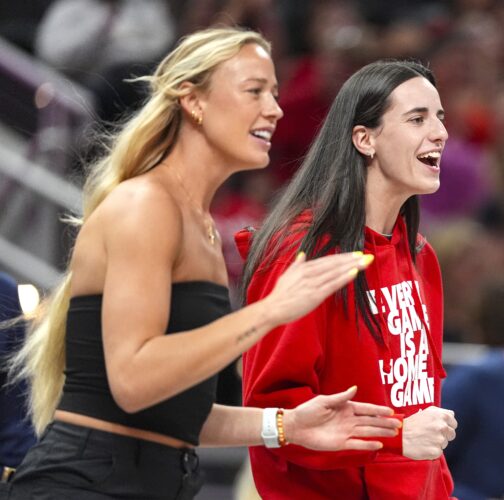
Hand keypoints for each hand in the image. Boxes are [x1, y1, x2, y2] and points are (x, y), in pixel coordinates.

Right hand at [264, 252, 372, 325]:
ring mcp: (312, 283)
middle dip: (351, 259)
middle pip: (334, 264)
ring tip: (364, 262)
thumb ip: (296, 264)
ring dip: (351, 266)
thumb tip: (302, 255)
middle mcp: (309, 273)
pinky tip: (354, 273)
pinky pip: (332, 284)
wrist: (272, 309)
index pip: (327, 260)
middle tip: (366, 255)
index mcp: (304, 268)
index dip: (342, 257)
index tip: (355, 254)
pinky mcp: (315, 295)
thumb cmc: (279, 295)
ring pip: (335, 272)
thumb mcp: (287, 275)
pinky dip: (344, 278)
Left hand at [284, 386, 400, 450]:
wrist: (296, 427)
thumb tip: (355, 388)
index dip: (378, 410)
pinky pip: (358, 444)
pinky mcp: (341, 443)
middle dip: (384, 422)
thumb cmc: (308, 411)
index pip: (366, 409)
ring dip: (380, 432)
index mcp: (345, 407)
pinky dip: (368, 445)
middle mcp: (348, 420)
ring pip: (368, 432)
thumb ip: (340, 397)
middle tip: (399, 424)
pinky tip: (379, 444)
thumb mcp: (324, 401)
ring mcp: (346, 432)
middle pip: (370, 421)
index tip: (391, 411)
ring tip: (394, 433)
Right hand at [403, 406, 456, 459]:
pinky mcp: (436, 451)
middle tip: (430, 433)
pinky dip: (432, 450)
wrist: (399, 436)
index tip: (438, 427)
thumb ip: (440, 412)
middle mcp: (442, 426)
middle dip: (444, 435)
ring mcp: (440, 439)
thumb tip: (452, 415)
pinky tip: (424, 446)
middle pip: (451, 434)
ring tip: (424, 439)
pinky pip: (439, 452)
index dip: (446, 425)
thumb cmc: (412, 424)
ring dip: (437, 442)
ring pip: (445, 443)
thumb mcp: (426, 412)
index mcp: (441, 415)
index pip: (453, 423)